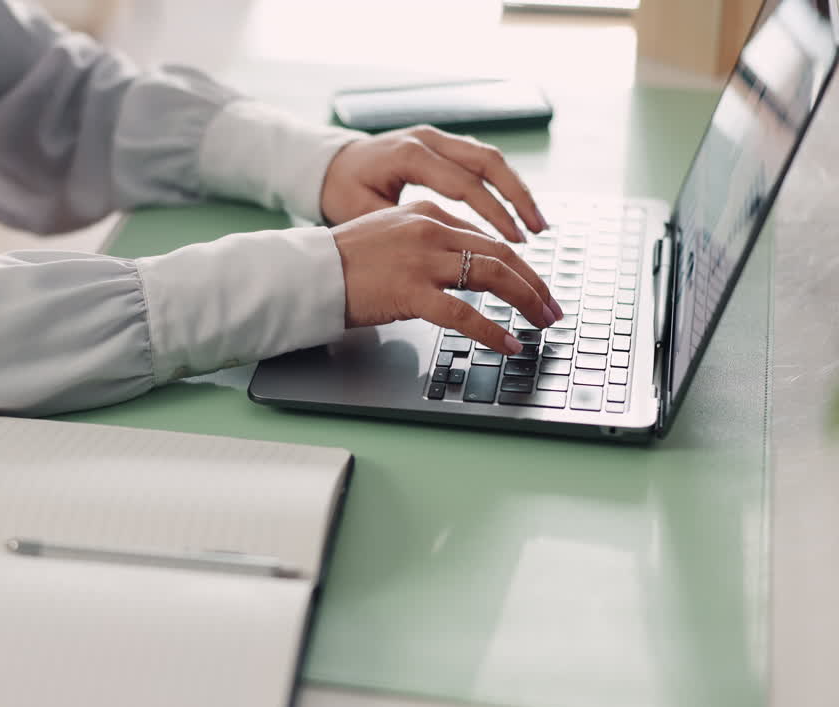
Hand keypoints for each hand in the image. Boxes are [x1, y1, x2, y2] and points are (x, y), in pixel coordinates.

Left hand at [320, 125, 546, 243]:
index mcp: (409, 153)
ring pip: (490, 158)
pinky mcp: (440, 145)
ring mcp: (436, 138)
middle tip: (537, 231)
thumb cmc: (341, 192)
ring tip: (536, 224)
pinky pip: (479, 161)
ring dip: (515, 190)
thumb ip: (403, 228)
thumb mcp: (363, 213)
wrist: (326, 165)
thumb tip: (438, 254)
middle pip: (488, 162)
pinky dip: (500, 185)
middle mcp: (428, 139)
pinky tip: (514, 211)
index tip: (514, 242)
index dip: (493, 213)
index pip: (464, 183)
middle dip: (517, 198)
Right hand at [332, 200, 562, 354]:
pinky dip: (492, 330)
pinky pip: (464, 313)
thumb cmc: (340, 262)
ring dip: (525, 300)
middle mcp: (429, 229)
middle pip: (499, 252)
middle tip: (550, 307)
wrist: (306, 272)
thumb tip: (457, 272)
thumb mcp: (389, 236)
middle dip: (533, 282)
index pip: (485, 236)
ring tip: (541, 322)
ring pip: (492, 275)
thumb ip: (424, 244)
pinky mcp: (410, 291)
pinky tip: (508, 343)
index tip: (532, 283)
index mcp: (426, 212)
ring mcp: (421, 259)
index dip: (517, 262)